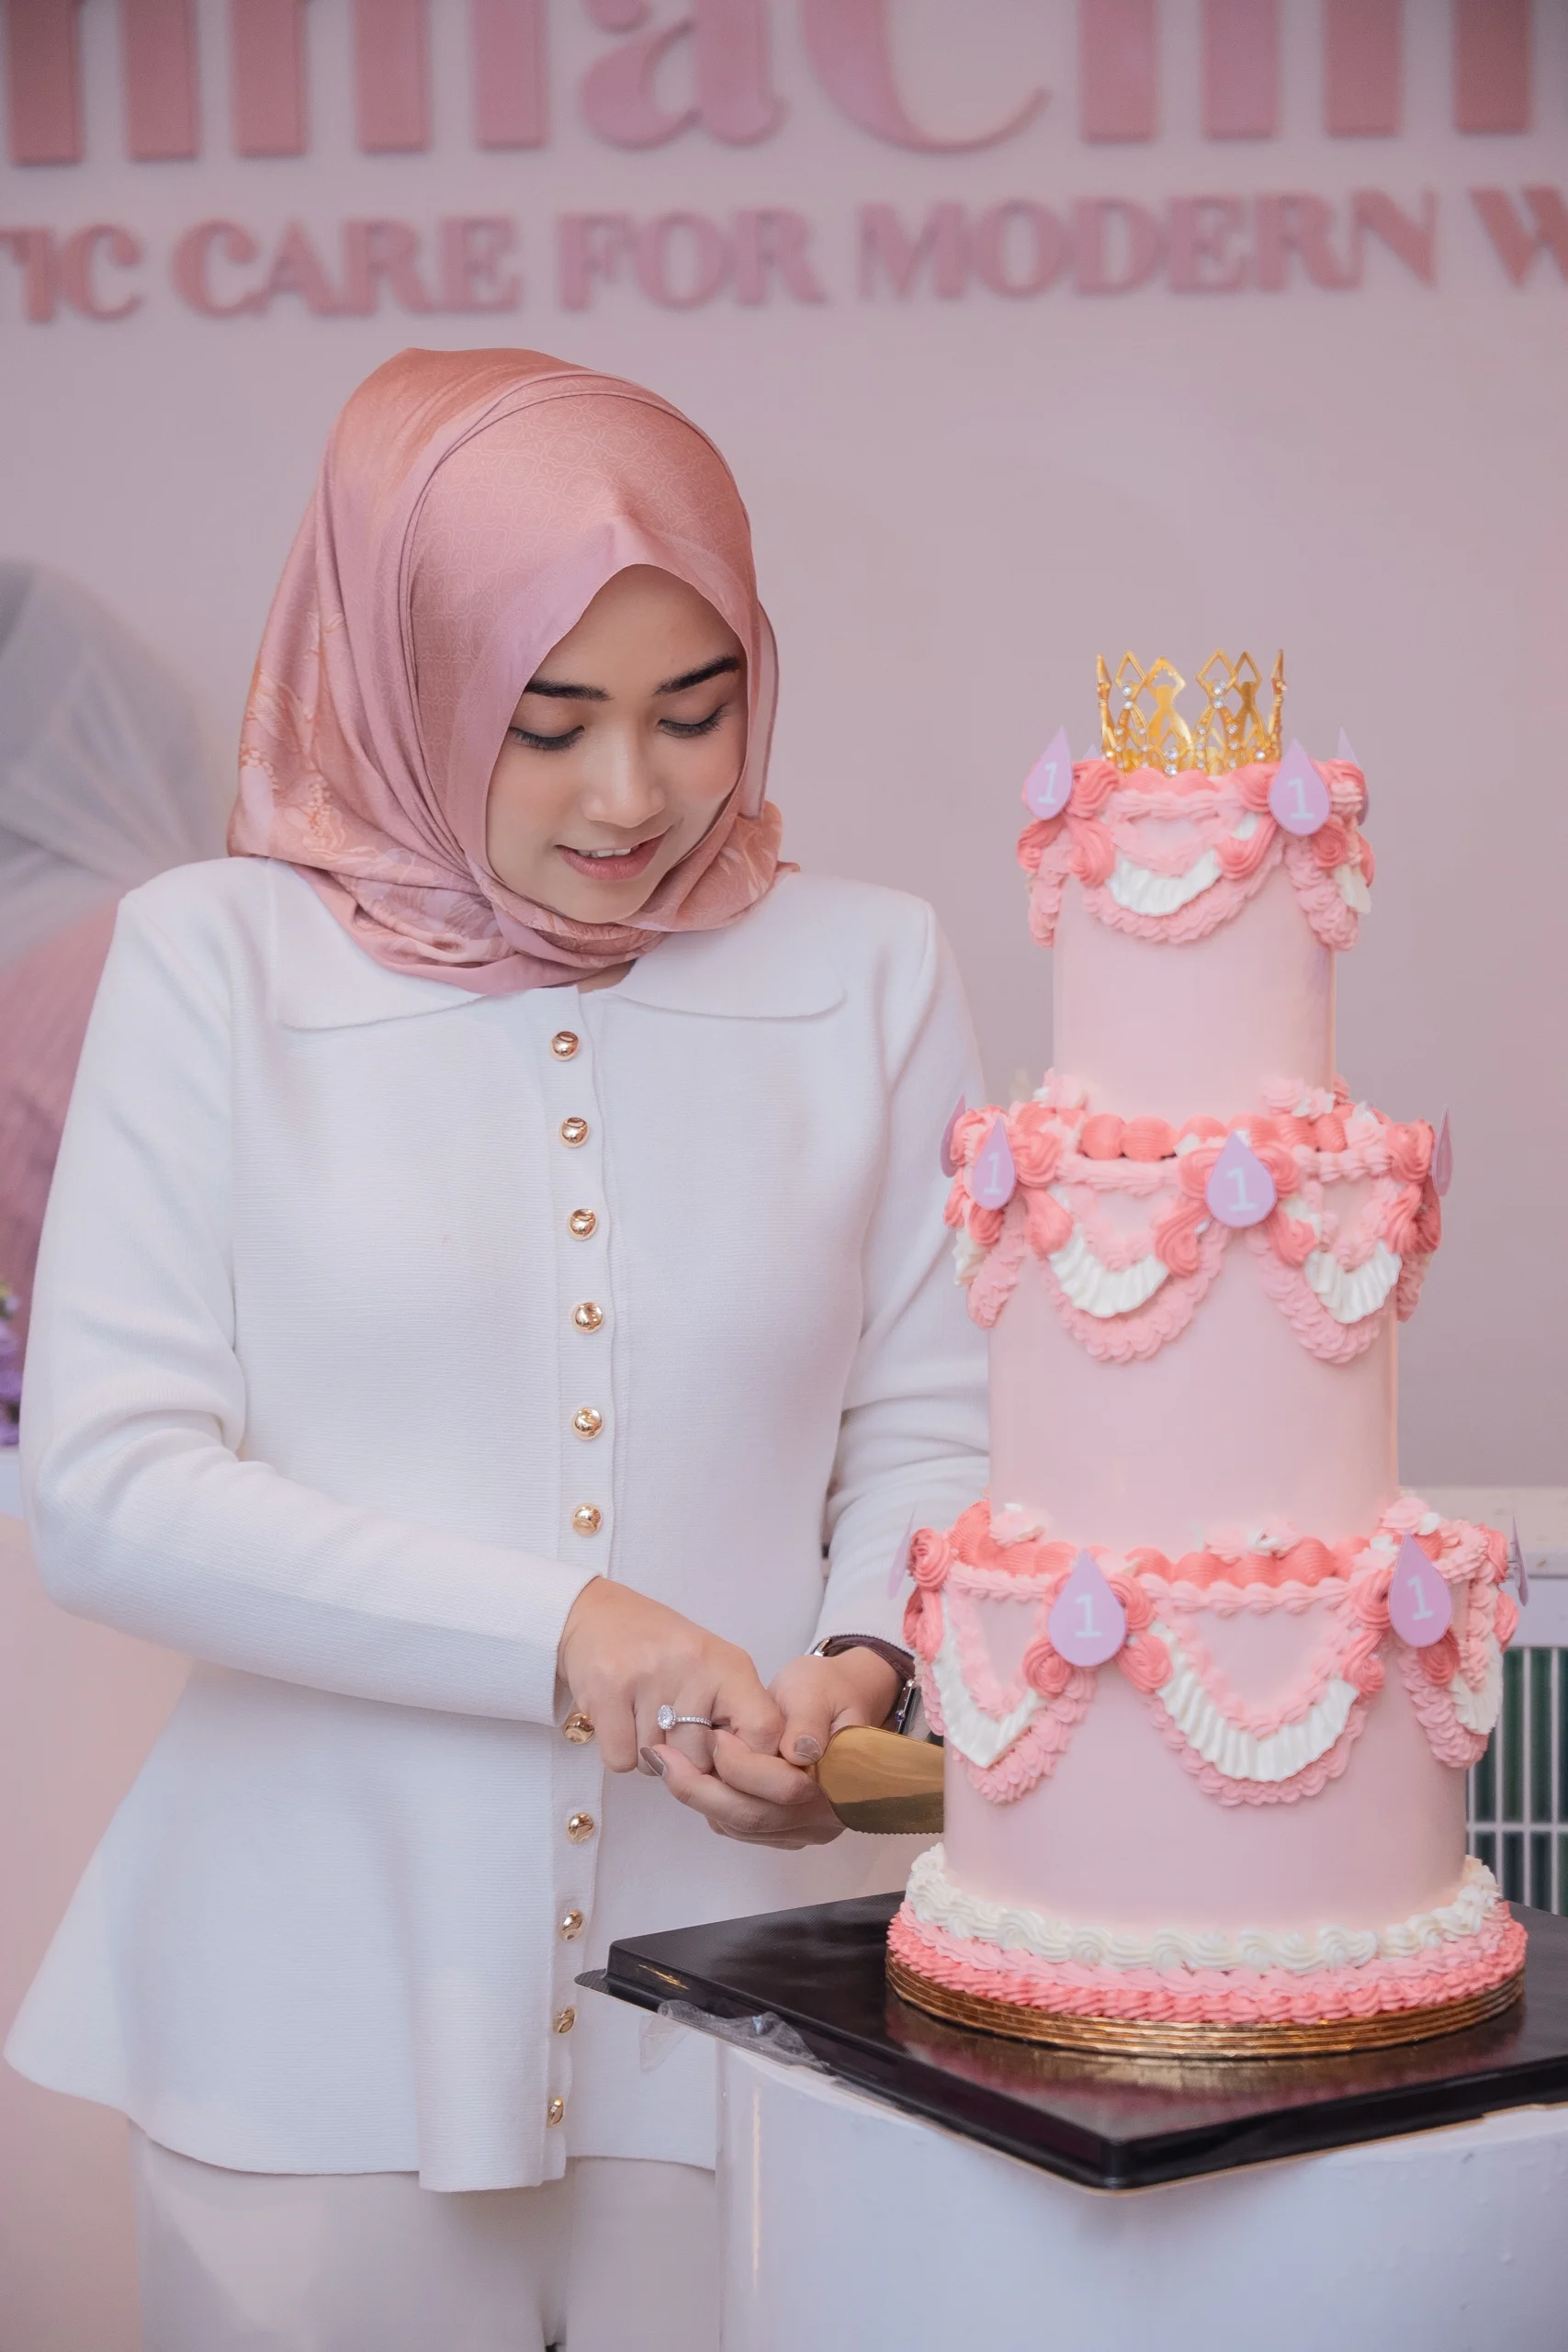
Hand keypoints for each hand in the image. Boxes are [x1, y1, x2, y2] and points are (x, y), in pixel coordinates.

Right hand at [557, 1577, 781, 1775]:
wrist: (599, 1615)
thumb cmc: (663, 1649)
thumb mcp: (714, 1668)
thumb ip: (737, 1715)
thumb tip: (747, 1779)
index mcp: (730, 1664)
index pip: (765, 1732)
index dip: (748, 1761)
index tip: (723, 1755)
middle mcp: (693, 1666)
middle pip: (701, 1759)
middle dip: (685, 1759)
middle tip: (671, 1726)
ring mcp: (648, 1676)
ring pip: (658, 1763)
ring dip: (650, 1754)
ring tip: (644, 1716)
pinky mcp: (608, 1689)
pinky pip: (622, 1760)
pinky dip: (621, 1752)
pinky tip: (622, 1719)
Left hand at [644, 1649, 901, 1849]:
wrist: (830, 1704)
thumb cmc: (825, 1692)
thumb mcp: (818, 1693)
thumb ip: (808, 1721)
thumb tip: (799, 1751)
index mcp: (844, 1787)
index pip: (785, 1791)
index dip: (745, 1768)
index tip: (714, 1736)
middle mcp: (822, 1820)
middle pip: (754, 1816)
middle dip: (703, 1788)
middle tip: (663, 1755)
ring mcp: (798, 1830)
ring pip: (738, 1826)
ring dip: (698, 1796)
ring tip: (666, 1761)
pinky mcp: (776, 1829)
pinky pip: (734, 1825)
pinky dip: (706, 1801)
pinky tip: (685, 1772)